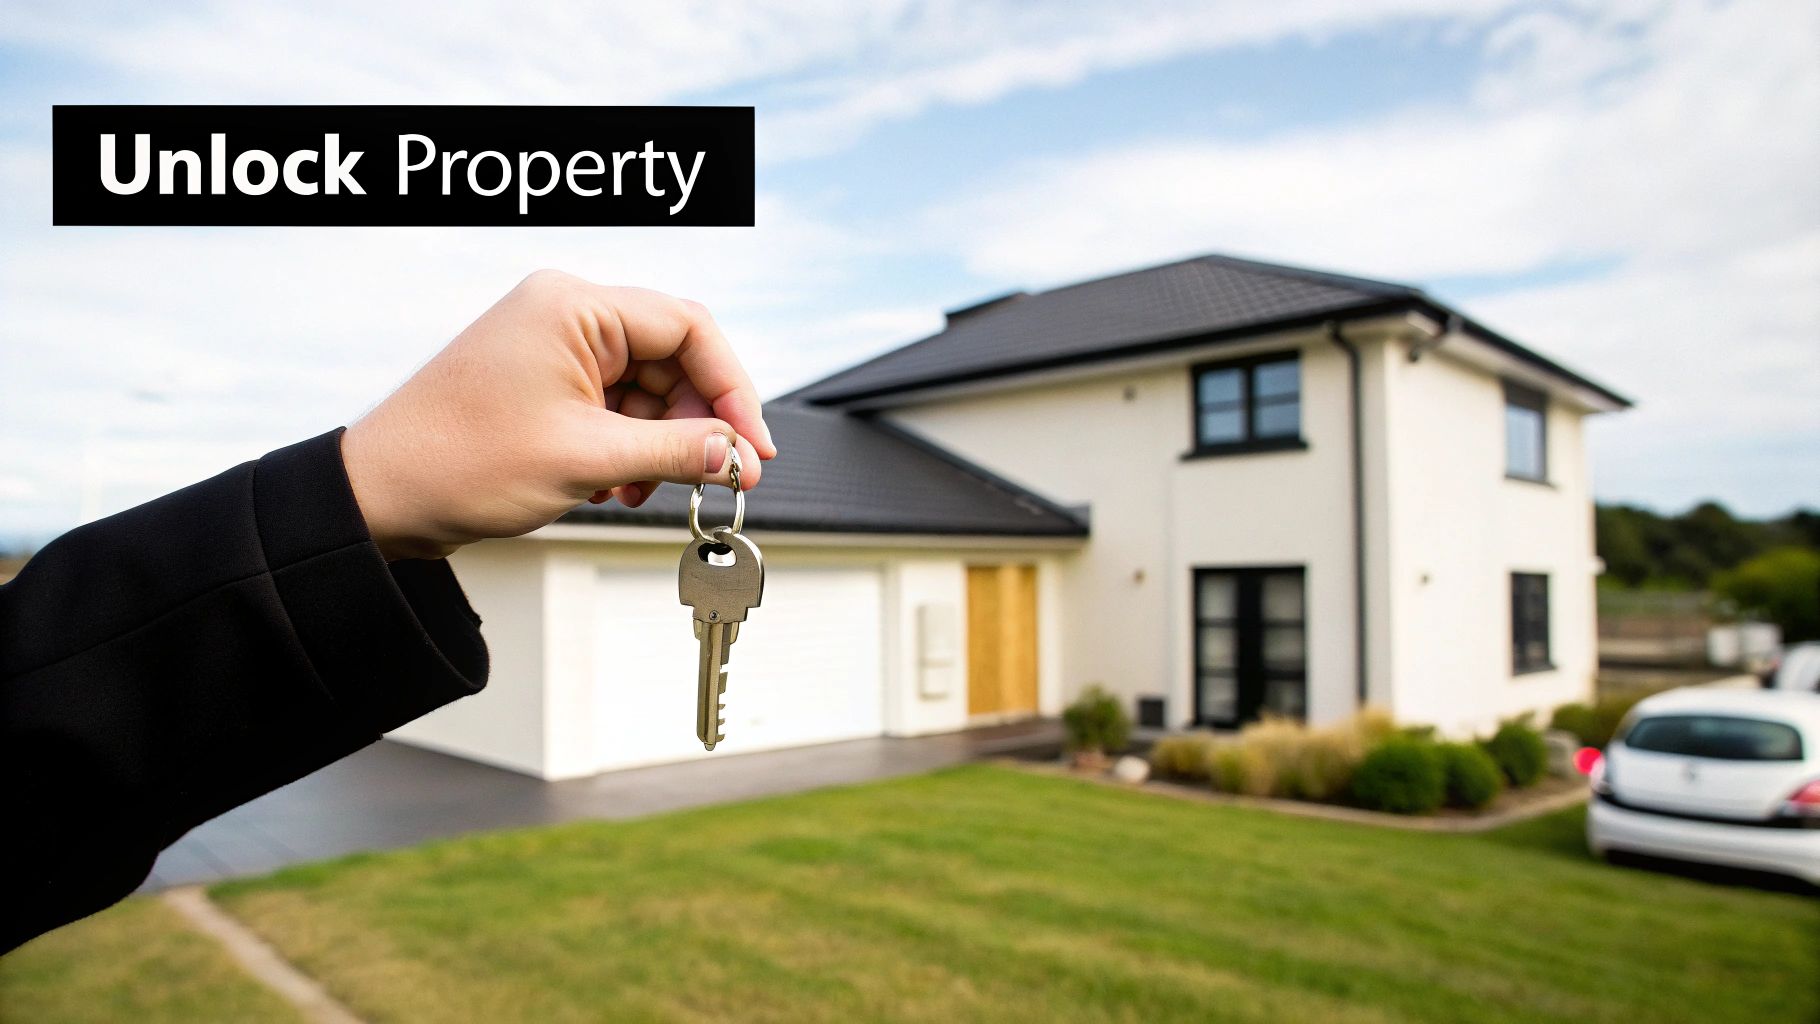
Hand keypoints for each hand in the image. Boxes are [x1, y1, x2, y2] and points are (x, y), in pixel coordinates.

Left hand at [341, 270, 775, 560]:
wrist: (383, 496)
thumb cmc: (458, 463)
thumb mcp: (588, 460)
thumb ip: (678, 453)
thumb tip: (738, 457)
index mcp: (574, 306)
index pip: (689, 329)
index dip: (733, 389)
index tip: (751, 446)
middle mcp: (567, 313)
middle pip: (675, 359)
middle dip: (698, 423)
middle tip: (720, 476)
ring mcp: (556, 345)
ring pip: (650, 388)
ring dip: (661, 443)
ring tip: (640, 488)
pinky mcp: (548, 379)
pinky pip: (617, 405)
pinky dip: (630, 446)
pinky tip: (616, 483)